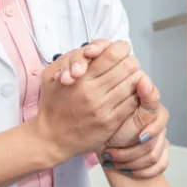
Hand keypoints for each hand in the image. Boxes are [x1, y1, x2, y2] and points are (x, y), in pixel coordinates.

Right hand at [51, 40, 170, 179]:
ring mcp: (103, 107)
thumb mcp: (52, 74)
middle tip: (125, 66)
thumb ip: (72, 58)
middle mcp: (92, 91)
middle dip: (130, 62)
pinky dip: (135, 95)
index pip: (114, 53)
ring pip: (134, 83)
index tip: (116, 54)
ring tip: (127, 79)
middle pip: (129, 66)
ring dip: (135, 78)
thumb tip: (93, 49)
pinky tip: (129, 94)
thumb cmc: (53, 103)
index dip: (120, 49)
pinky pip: (133, 103)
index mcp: (80, 77)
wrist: (51, 137)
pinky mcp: (110, 122)